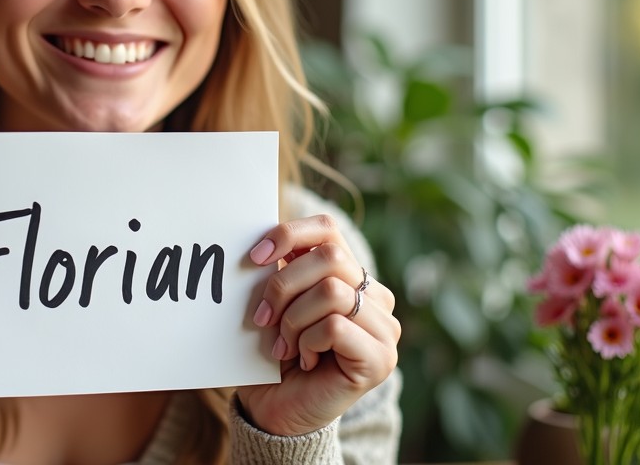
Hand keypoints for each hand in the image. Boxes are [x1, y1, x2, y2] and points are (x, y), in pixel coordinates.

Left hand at [237, 214, 399, 436]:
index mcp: (350, 275)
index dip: (289, 234)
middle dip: (283, 285)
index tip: (254, 257)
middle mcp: (375, 297)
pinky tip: (304, 360)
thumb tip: (261, 243)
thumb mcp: (274, 303)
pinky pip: (335, 327)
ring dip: (293, 319)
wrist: (277, 410)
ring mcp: (384, 328)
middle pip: (329, 257)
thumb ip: (278, 269)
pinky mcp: (381, 359)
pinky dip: (307, 341)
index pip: (327, 229)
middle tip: (261, 317)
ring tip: (283, 345)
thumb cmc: (275, 353)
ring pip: (332, 291)